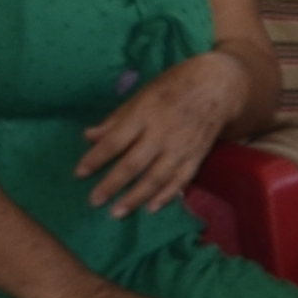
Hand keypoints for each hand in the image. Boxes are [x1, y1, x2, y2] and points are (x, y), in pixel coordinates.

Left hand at [77, 55, 244, 217]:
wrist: (218, 85)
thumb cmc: (174, 86)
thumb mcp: (142, 94)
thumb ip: (117, 119)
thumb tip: (89, 136)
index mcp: (145, 113)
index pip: (115, 140)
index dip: (96, 158)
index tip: (79, 173)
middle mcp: (163, 132)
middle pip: (134, 163)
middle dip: (112, 184)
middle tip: (95, 201)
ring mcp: (182, 146)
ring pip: (156, 177)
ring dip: (136, 197)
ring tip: (117, 212)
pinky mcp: (197, 155)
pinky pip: (181, 179)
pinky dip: (167, 195)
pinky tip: (152, 207)